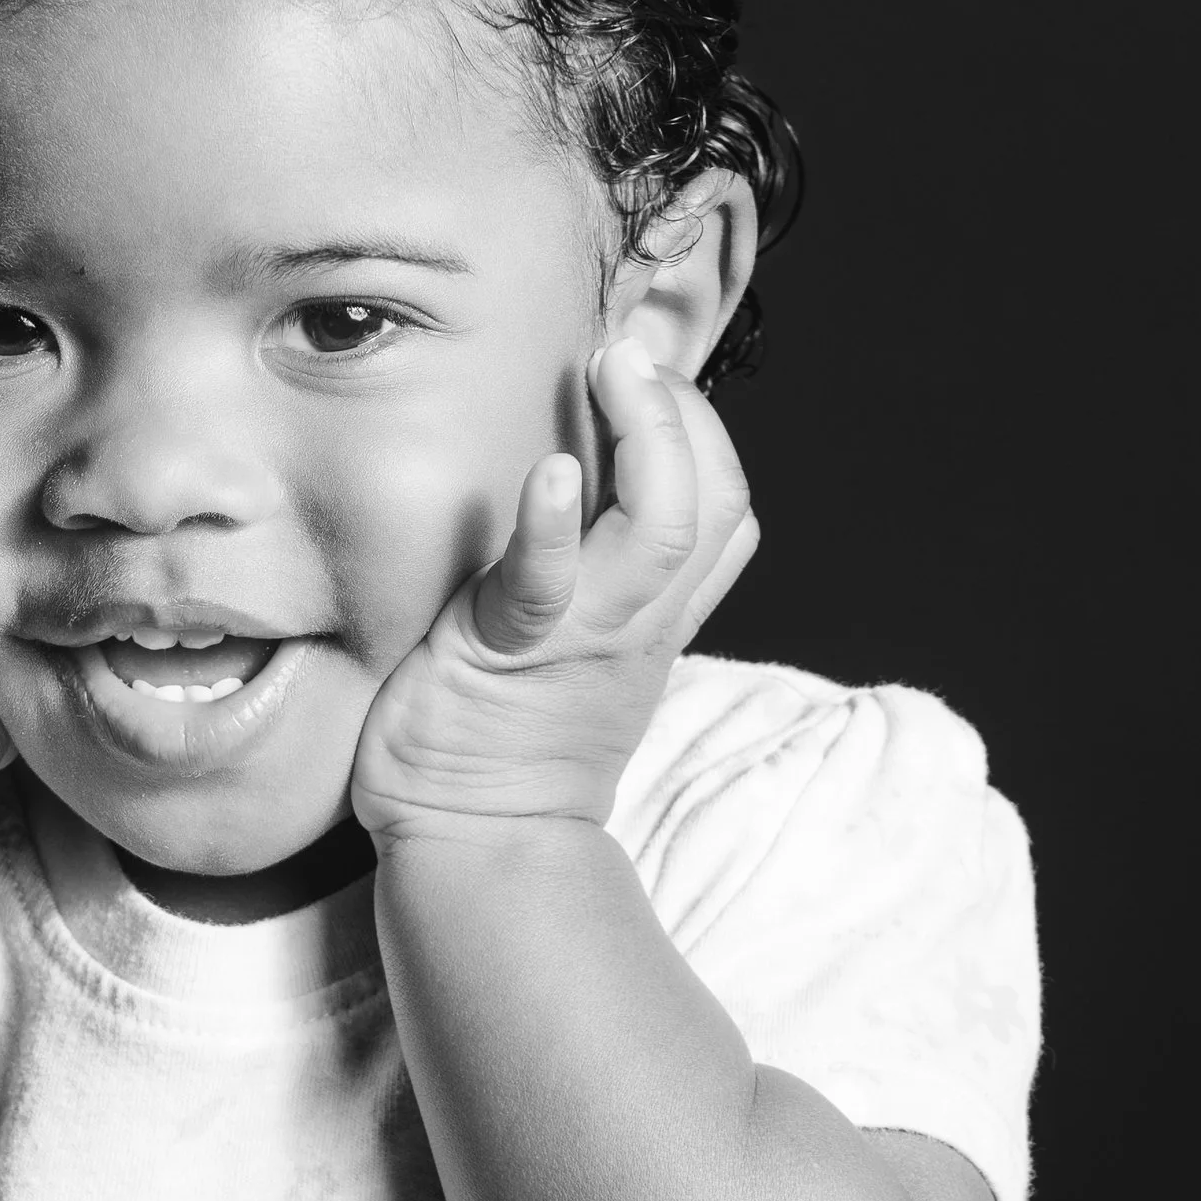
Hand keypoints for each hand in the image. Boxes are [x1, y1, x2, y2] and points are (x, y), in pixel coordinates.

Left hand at [351, 340, 757, 838]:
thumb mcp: (583, 649)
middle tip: (631, 358)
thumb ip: (604, 577)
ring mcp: (579, 635)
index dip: (704, 435)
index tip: (652, 381)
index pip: (726, 508)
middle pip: (717, 504)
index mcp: (652, 613)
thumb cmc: (510, 736)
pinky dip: (554, 526)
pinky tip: (553, 475)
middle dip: (687, 415)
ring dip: (650, 437)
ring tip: (615, 370)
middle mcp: (634, 619)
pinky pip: (545, 584)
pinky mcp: (503, 652)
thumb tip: (592, 487)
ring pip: (668, 531)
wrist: (475, 842)